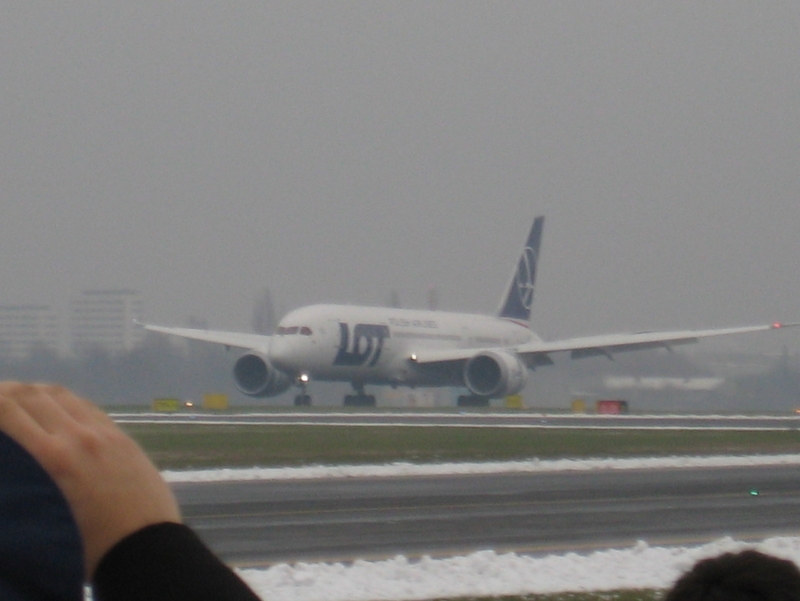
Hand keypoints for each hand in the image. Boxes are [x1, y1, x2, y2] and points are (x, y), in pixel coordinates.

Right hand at [0, 382, 180, 577]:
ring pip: (62, 396)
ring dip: (35, 392)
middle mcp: (78, 436)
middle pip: (34, 395)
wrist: (145, 545)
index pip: (10, 411)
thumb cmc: (86, 545)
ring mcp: (104, 433)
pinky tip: (56, 407)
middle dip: (6, 391)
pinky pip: (87, 407)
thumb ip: (23, 477)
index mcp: (53, 457)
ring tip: (18, 398)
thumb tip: (13, 461)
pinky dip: (64, 400)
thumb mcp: (41, 515)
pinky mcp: (122, 437)